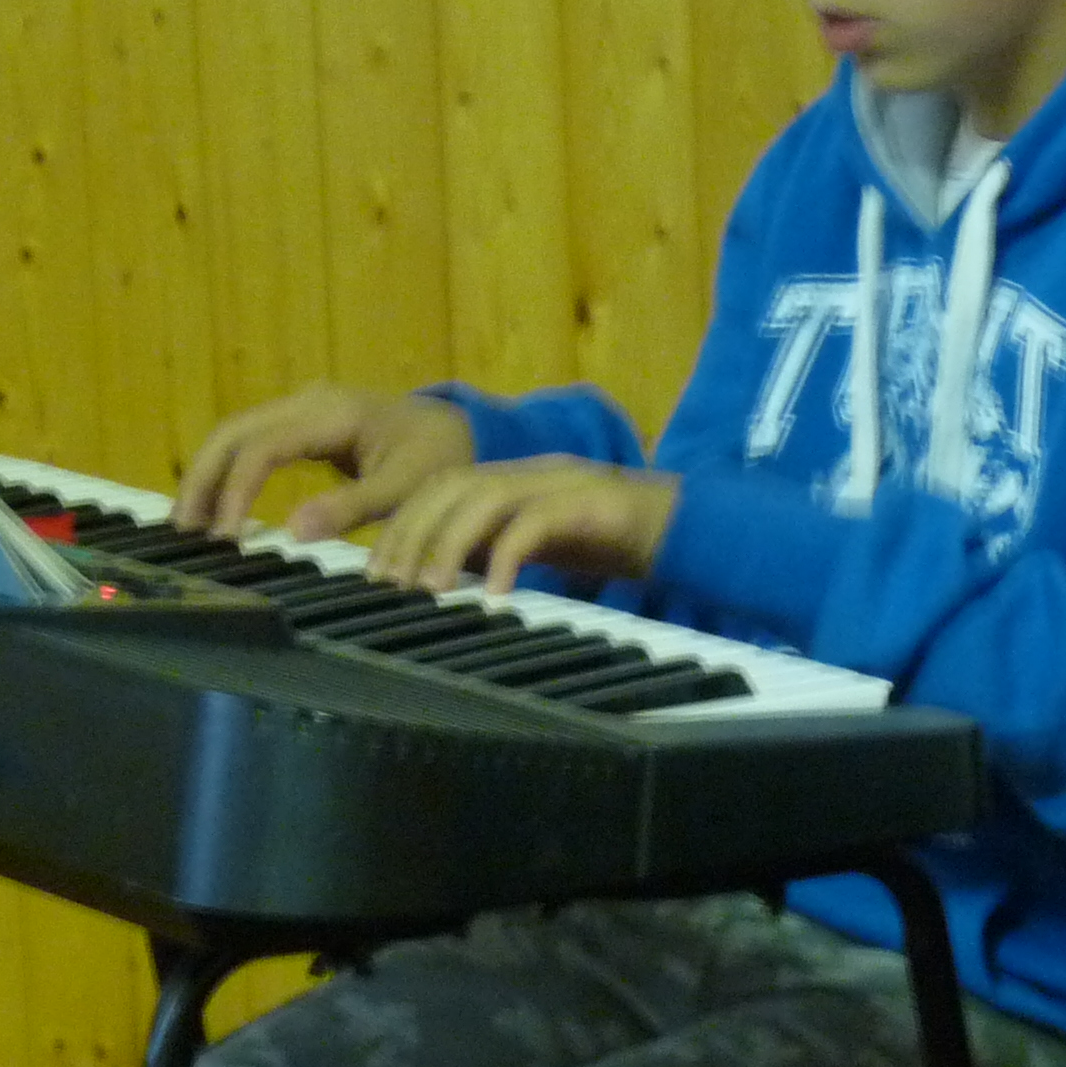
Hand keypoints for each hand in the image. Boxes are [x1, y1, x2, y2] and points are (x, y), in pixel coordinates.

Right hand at [173, 385, 474, 539]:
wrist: (452, 430)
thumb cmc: (436, 459)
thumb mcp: (406, 488)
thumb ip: (353, 508)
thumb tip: (292, 531)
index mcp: (331, 413)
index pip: (262, 447)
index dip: (235, 490)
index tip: (225, 538)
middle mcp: (307, 402)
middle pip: (233, 432)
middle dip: (203, 479)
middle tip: (181, 531)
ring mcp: (301, 409)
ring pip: (235, 435)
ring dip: (208, 476)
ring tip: (188, 526)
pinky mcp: (299, 425)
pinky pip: (251, 444)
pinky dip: (227, 474)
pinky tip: (217, 511)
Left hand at [369, 457, 680, 595]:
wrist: (687, 527)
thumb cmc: (613, 542)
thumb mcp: (541, 548)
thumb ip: (496, 552)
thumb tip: (444, 580)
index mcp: (513, 478)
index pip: (440, 488)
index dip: (403, 526)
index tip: (377, 572)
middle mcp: (530, 472)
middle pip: (450, 486)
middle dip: (412, 533)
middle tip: (391, 584)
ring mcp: (559, 482)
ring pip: (485, 497)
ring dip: (448, 544)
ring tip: (430, 590)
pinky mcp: (590, 503)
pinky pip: (536, 524)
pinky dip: (507, 557)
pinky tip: (494, 594)